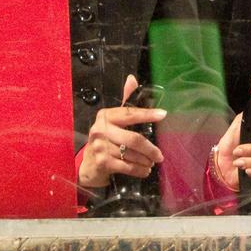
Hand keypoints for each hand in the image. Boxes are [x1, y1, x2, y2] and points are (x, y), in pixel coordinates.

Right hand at [78, 75, 165, 189]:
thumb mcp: (113, 121)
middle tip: (160, 155)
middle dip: (150, 148)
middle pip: (133, 138)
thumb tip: (132, 79)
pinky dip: (139, 170)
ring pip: (131, 154)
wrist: (88, 165)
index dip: (147, 114)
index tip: (163, 115)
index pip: (130, 113)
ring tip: (152, 163)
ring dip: (145, 160)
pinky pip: (127, 166)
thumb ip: (125, 103)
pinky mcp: (101, 162)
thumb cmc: (105, 140)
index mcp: (106, 116)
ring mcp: (100, 146)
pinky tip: (144, 171)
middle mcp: (100, 129)